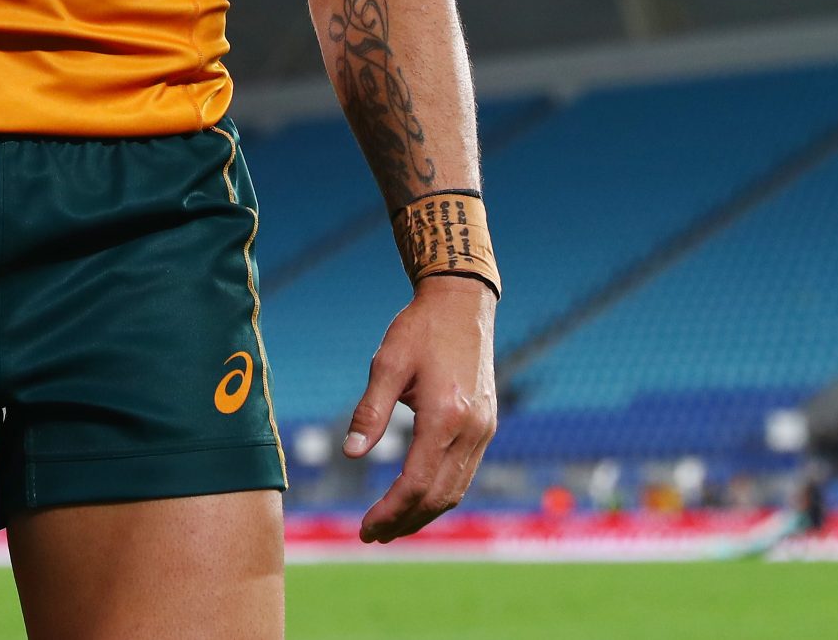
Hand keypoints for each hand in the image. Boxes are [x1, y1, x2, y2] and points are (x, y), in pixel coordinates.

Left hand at [343, 274, 497, 542]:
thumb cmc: (419, 329)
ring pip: (456, 489)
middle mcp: (471, 430)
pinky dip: (440, 493)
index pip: (416, 483)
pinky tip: (418, 497)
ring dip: (424, 513)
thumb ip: (370, 411)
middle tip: (373, 535)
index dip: (390, 512)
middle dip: (405, 521)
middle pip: (439, 496)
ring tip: (392, 525)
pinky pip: (464, 472)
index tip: (365, 529)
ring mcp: (484, 429)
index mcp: (446, 416)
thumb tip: (351, 453)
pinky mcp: (486, 424)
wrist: (462, 302)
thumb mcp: (386, 363)